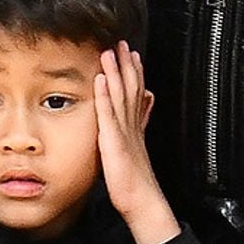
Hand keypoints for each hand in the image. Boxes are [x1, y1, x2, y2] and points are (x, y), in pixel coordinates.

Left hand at [95, 42, 176, 243]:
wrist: (142, 201)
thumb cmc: (134, 182)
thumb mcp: (134, 151)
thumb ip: (134, 131)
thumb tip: (138, 116)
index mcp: (134, 126)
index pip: (136, 92)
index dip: (134, 71)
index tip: (132, 53)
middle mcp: (131, 124)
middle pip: (130, 87)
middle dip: (126, 64)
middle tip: (122, 42)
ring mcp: (124, 131)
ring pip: (120, 95)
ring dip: (115, 71)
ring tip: (110, 51)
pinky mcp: (114, 140)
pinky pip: (108, 113)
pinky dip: (105, 94)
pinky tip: (102, 78)